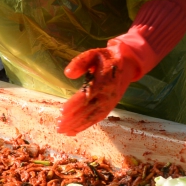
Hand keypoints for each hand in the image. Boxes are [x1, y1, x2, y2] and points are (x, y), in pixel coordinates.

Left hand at [57, 0, 185, 135]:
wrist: (127, 64)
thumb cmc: (106, 58)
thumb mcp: (93, 54)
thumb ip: (80, 61)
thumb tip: (68, 73)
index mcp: (103, 82)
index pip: (86, 96)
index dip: (74, 104)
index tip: (62, 111)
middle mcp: (107, 95)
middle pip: (88, 110)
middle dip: (72, 119)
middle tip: (58, 126)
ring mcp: (109, 103)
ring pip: (92, 117)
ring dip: (77, 125)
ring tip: (62, 131)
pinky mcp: (110, 107)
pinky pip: (97, 118)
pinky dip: (85, 125)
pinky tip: (74, 130)